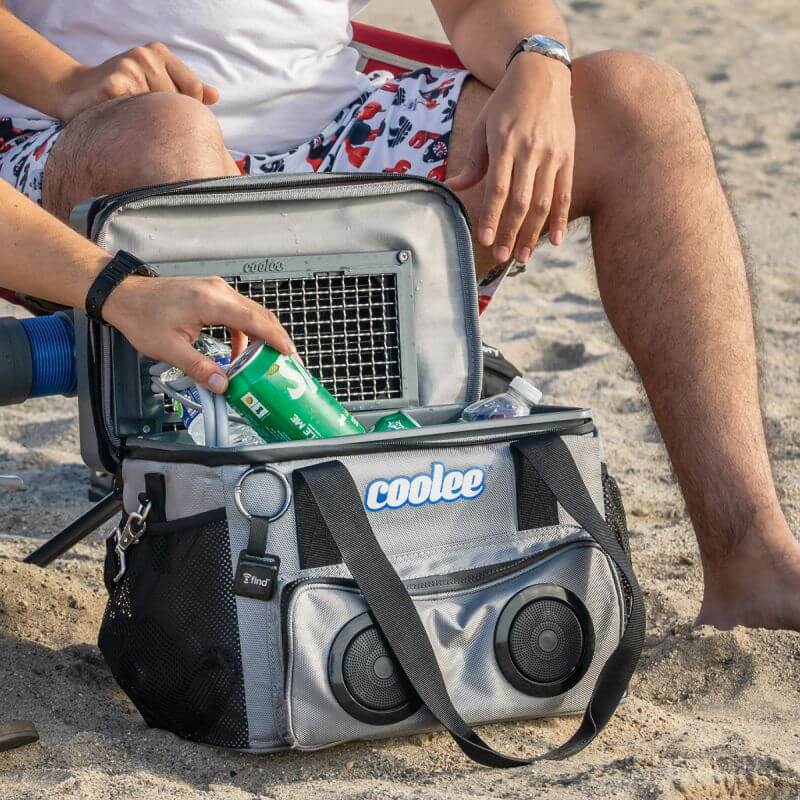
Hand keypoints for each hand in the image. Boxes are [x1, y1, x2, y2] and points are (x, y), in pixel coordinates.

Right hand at [57, 42, 219, 120]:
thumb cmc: (122, 92)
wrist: (74, 91)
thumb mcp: (155, 83)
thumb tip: (215, 96)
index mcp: (158, 53)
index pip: (193, 90)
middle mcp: (145, 56)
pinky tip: (124, 127)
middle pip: (178, 102)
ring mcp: (129, 68)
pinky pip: (140, 117)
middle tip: (148, 124)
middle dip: (167, 120)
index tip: (166, 117)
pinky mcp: (114, 86)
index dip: (185, 110)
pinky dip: (135, 128)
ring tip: (133, 123)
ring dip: (150, 125)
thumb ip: (186, 89)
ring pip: (161, 112)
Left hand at [103, 276, 295, 392]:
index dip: (275, 338)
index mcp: (210, 302)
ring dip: (260, 336)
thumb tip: (222, 384)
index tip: (289, 353)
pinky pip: (238, 312)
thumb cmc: (141, 316)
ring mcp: (216, 290)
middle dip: (275, 339)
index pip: (254, 320)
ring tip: (264, 361)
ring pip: (250, 313)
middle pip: (259, 315)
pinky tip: (239, 352)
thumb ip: (199, 368)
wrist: (123, 295)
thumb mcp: (169, 349)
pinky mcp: (212, 294)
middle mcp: (218, 291)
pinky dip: (244, 332)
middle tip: (285, 362)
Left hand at [446, 55, 574, 262]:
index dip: (491, 216)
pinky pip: (564, 192)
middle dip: (510, 232)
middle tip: (502, 256)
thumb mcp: (483, 126)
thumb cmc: (506, 102)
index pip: (497, 188)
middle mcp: (530, 150)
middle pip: (521, 201)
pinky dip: (560, 218)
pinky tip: (554, 240)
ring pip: (543, 201)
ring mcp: (552, 154)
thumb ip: (472, 162)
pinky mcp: (567, 155)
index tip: (484, 239)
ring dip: (533, 232)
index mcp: (505, 143)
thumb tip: (451, 188)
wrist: (543, 72)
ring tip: (523, 255)